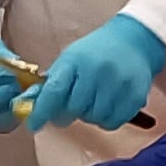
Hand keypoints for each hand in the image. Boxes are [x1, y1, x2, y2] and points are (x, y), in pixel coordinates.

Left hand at [30, 14, 165, 133]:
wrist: (135, 40)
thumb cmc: (96, 52)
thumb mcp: (71, 58)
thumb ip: (52, 82)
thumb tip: (30, 104)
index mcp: (76, 60)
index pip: (54, 90)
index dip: (42, 111)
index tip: (34, 125)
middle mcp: (97, 71)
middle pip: (74, 108)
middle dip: (68, 113)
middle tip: (71, 108)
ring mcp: (118, 84)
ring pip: (94, 118)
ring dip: (89, 116)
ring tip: (93, 101)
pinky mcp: (135, 96)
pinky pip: (113, 122)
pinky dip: (106, 120)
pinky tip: (107, 106)